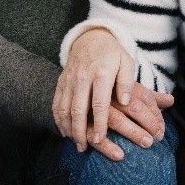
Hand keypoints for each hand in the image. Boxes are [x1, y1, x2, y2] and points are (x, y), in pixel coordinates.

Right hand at [53, 28, 169, 152]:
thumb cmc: (113, 54)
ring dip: (68, 128)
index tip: (100, 139)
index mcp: (101, 73)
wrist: (90, 37)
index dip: (99, 123)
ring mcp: (69, 80)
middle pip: (78, 109)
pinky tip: (64, 131)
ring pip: (64, 108)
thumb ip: (127, 82)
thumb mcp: (126, 62)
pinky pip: (56, 103)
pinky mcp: (61, 82)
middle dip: (80, 131)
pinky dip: (58, 119)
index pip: (99, 103)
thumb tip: (126, 102)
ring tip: (76, 143)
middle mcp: (82, 77)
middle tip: (84, 147)